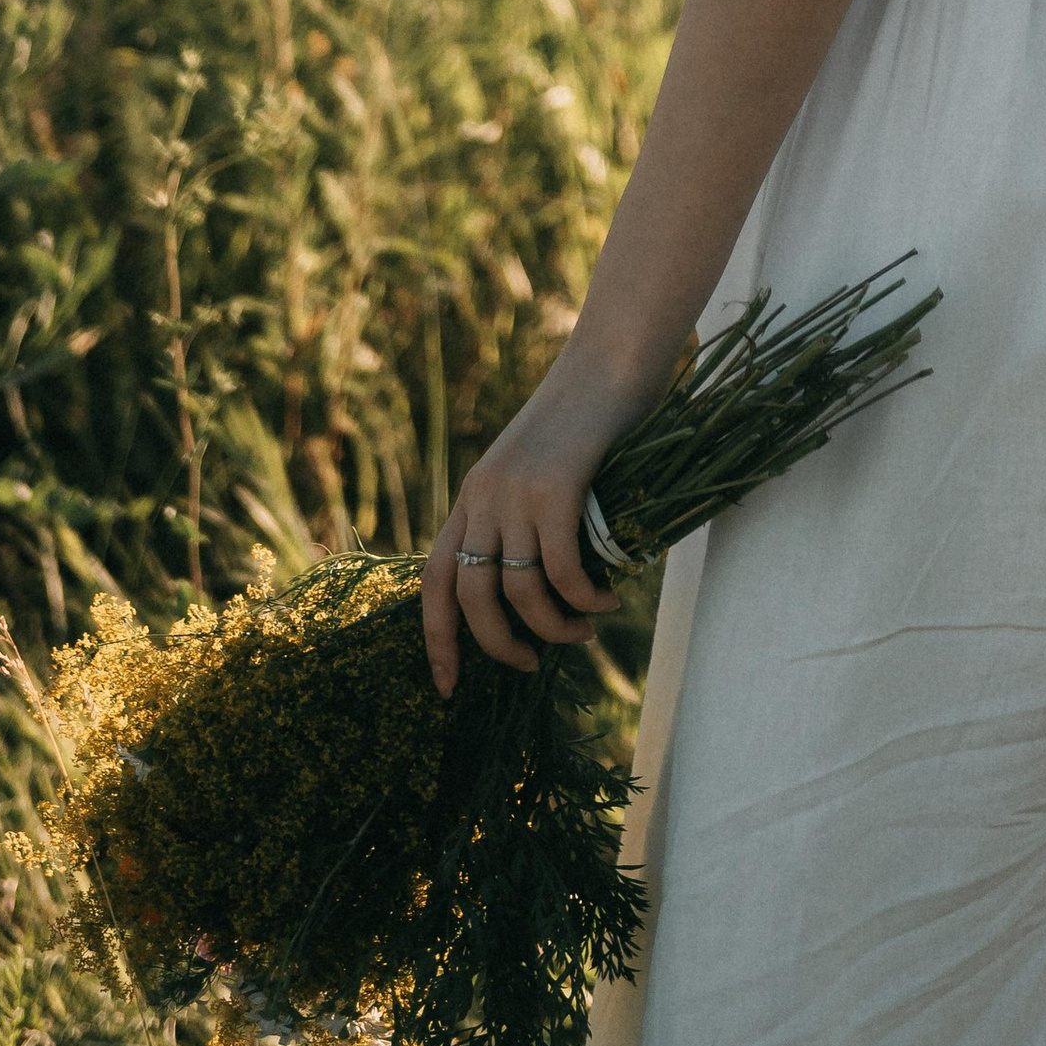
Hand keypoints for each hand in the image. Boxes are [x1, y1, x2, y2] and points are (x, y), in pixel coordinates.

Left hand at [421, 350, 631, 695]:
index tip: (448, 687)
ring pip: (517, 590)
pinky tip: (607, 600)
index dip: (437, 639)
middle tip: (533, 663)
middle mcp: (483, 494)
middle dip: (499, 646)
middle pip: (471, 596)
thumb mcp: (539, 469)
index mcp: (472, 494)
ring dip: (553, 627)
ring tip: (585, 632)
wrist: (610, 359)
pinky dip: (583, 599)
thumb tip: (541, 590)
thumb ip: (527, 518)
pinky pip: (560, 569)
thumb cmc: (587, 418)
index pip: (435, 579)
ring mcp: (517, 490)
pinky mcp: (556, 486)